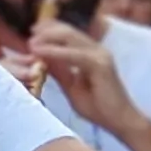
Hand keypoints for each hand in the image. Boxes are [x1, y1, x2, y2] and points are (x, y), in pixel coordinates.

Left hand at [24, 16, 138, 133]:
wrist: (120, 121)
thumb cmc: (98, 107)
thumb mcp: (72, 87)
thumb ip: (60, 71)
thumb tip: (42, 59)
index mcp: (91, 53)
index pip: (70, 34)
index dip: (51, 29)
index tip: (33, 30)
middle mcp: (97, 50)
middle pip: (68, 32)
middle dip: (47, 30)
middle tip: (30, 31)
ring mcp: (100, 55)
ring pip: (70, 38)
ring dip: (48, 38)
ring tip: (31, 42)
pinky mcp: (101, 64)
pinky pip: (74, 54)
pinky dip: (55, 52)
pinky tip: (40, 52)